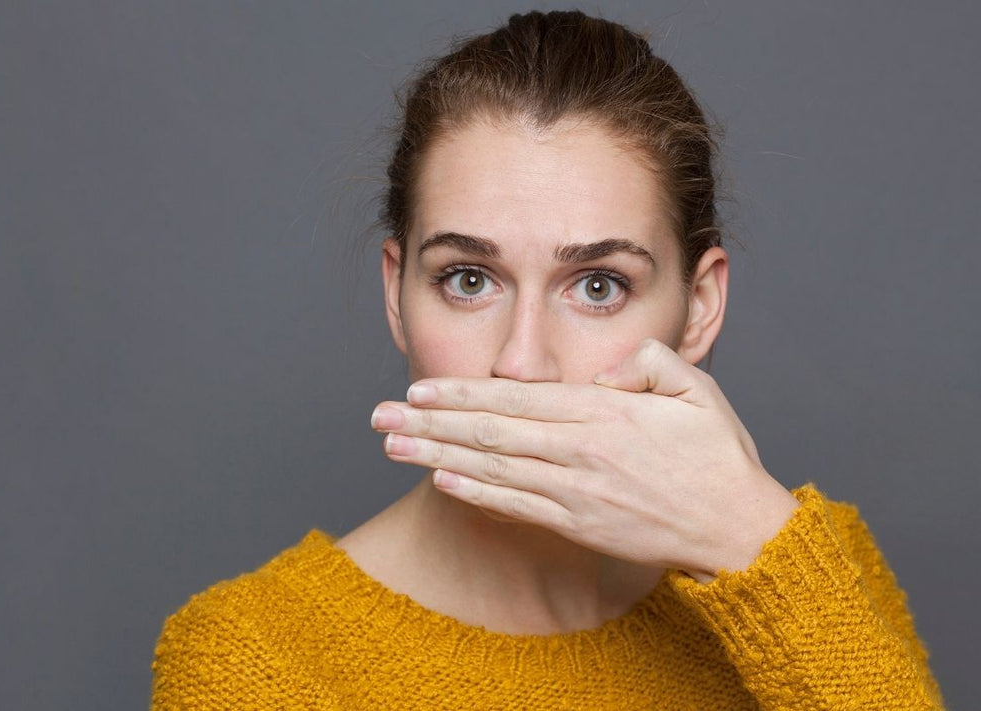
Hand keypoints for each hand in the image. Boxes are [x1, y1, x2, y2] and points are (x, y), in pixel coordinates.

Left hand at [369, 337, 799, 581]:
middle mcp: (581, 452)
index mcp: (605, 413)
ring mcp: (575, 492)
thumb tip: (604, 368)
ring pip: (492, 468)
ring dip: (436, 457)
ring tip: (392, 446)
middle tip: (380, 415)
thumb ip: (648, 363)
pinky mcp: (576, 525)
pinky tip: (439, 481)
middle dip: (429, 423)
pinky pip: (514, 506)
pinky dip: (474, 493)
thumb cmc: (718, 457)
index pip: (516, 397)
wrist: (739, 529)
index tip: (419, 387)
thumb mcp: (697, 389)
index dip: (462, 392)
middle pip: (489, 432)